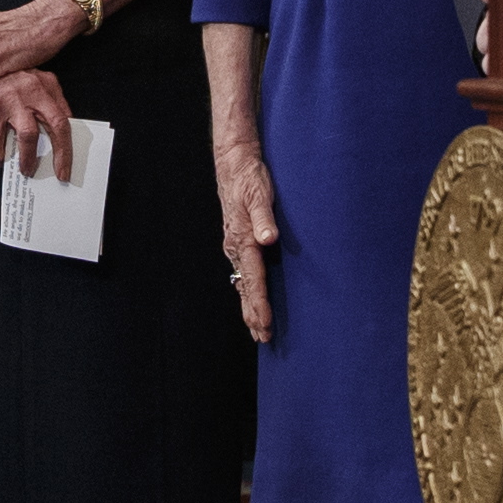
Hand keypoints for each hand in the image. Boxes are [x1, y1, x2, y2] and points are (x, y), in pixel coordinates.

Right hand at [0, 64, 75, 176]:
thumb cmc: (16, 78)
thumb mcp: (40, 84)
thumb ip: (54, 104)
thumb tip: (65, 133)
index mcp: (47, 85)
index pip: (63, 121)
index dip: (65, 149)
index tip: (64, 169)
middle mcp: (31, 90)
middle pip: (52, 127)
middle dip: (54, 155)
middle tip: (53, 173)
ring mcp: (11, 97)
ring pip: (27, 135)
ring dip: (27, 157)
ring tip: (26, 169)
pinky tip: (0, 159)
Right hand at [216, 142, 282, 343]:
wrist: (234, 164)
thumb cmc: (249, 178)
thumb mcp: (259, 194)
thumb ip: (265, 218)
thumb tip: (268, 239)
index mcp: (242, 239)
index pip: (253, 278)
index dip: (259, 303)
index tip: (265, 323)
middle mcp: (235, 247)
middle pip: (245, 288)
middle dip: (253, 314)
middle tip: (263, 337)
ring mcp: (234, 246)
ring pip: (241, 283)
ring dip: (249, 307)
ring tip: (257, 328)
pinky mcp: (237, 242)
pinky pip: (241, 273)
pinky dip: (246, 292)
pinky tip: (250, 300)